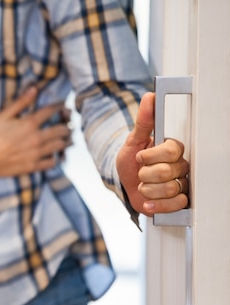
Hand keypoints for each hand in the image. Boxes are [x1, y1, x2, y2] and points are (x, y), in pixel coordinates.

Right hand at [0, 86, 71, 177]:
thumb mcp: (3, 116)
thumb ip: (21, 102)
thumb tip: (35, 88)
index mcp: (30, 124)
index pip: (51, 111)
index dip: (60, 107)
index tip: (64, 106)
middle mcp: (37, 138)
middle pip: (61, 130)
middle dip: (67, 125)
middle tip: (69, 124)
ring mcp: (36, 154)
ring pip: (60, 146)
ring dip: (66, 141)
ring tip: (68, 139)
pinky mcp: (33, 166)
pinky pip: (52, 163)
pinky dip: (57, 158)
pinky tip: (57, 156)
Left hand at [117, 92, 189, 214]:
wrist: (125, 185)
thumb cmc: (131, 163)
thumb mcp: (133, 142)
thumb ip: (143, 121)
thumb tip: (149, 97)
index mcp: (172, 149)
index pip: (171, 150)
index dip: (150, 156)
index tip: (140, 157)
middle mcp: (180, 165)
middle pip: (167, 171)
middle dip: (145, 174)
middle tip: (140, 173)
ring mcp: (181, 183)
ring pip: (170, 188)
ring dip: (148, 189)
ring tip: (143, 186)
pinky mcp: (179, 201)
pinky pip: (176, 204)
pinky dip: (157, 204)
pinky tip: (148, 201)